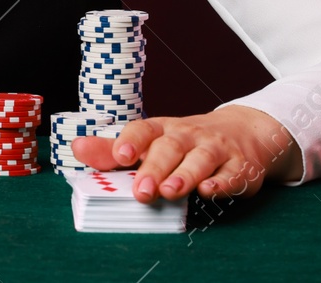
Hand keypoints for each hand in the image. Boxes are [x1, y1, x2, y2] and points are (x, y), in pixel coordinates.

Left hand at [69, 105, 301, 202]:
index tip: (120, 156)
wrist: (242, 132)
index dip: (131, 142)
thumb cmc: (185, 142)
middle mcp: (189, 136)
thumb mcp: (151, 141)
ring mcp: (215, 149)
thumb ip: (113, 150)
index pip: (144, 130)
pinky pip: (231, 174)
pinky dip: (222, 183)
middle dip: (155, 167)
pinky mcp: (240, 166)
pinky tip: (210, 191)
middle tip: (142, 190)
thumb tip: (77, 147)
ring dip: (184, 175)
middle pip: (171, 148)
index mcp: (163, 130)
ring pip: (200, 160)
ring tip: (170, 192)